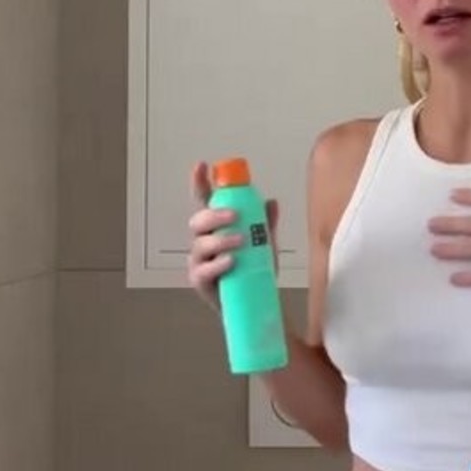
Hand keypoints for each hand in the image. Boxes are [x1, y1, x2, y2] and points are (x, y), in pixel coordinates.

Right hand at [187, 162, 279, 309]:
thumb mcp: (264, 243)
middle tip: (235, 215)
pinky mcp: (200, 281)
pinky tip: (231, 261)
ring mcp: (199, 261)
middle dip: (214, 214)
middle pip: (198, 220)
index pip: (205, 201)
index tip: (202, 166)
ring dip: (220, 239)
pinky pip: (203, 270)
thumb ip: (265, 223)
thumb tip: (272, 202)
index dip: (200, 183)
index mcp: (216, 227)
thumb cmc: (254, 270)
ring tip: (239, 241)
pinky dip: (217, 264)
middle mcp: (203, 240)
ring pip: (200, 244)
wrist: (256, 304)